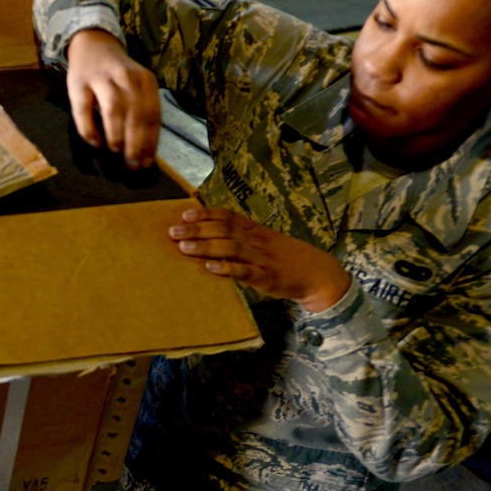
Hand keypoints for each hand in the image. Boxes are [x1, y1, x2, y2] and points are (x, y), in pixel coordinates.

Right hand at [65, 29, 161, 168]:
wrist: (92, 43)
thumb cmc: (116, 74)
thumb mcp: (136, 86)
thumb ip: (142, 111)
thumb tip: (146, 151)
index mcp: (145, 80)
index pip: (152, 115)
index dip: (151, 142)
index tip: (147, 163)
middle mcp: (126, 77)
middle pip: (136, 114)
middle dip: (136, 143)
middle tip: (132, 165)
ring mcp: (101, 78)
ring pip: (114, 109)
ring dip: (116, 135)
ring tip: (116, 152)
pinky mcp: (79, 83)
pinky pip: (83, 109)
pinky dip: (89, 128)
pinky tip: (95, 142)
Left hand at [168, 205, 352, 313]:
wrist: (317, 273)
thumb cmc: (285, 257)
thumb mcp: (265, 240)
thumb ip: (242, 236)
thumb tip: (211, 233)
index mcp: (255, 230)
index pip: (228, 215)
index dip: (205, 213)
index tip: (184, 213)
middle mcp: (256, 240)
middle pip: (223, 229)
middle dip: (196, 230)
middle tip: (173, 232)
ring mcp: (261, 258)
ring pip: (230, 248)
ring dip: (205, 247)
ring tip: (184, 248)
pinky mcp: (266, 277)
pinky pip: (244, 271)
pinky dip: (226, 268)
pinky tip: (210, 268)